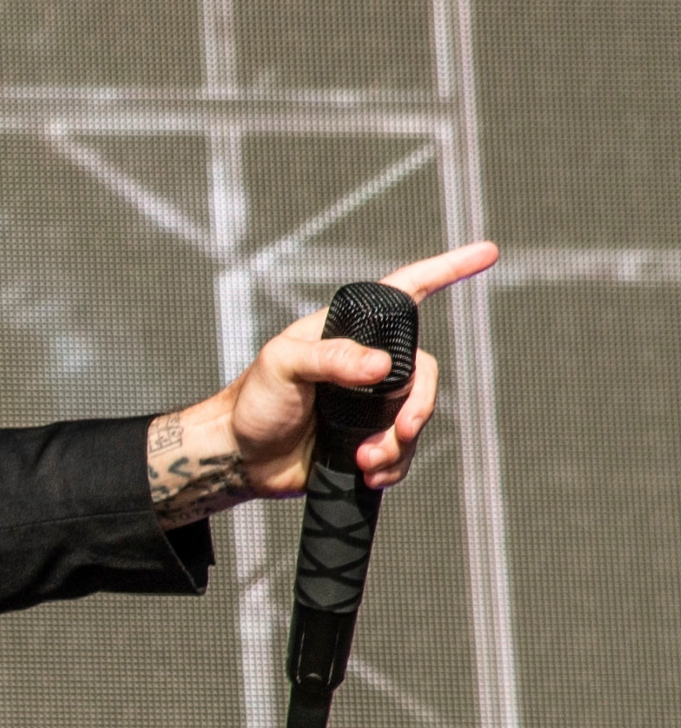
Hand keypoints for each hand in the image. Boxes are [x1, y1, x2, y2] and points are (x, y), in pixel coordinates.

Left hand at [149, 240, 497, 526]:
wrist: (239, 458)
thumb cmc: (251, 402)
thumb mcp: (281, 366)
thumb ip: (329, 359)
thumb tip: (382, 367)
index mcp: (348, 331)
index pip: (405, 292)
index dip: (446, 270)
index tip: (486, 252)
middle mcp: (367, 364)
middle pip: (424, 373)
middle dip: (419, 408)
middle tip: (399, 432)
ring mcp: (372, 403)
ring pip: (418, 416)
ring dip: (400, 444)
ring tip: (365, 460)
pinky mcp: (370, 438)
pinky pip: (405, 450)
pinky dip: (395, 466)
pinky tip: (370, 475)